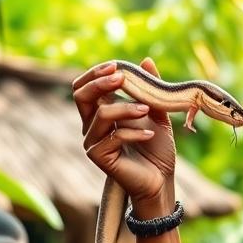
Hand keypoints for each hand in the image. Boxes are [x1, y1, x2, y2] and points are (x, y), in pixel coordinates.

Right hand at [72, 57, 176, 203]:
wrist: (162, 181)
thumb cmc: (157, 150)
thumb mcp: (158, 114)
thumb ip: (150, 89)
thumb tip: (146, 60)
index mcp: (100, 113)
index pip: (85, 86)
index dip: (96, 73)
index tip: (117, 66)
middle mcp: (91, 126)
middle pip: (80, 95)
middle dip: (99, 82)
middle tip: (121, 78)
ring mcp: (93, 142)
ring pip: (101, 115)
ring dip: (126, 109)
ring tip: (147, 110)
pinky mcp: (99, 157)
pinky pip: (114, 137)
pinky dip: (134, 133)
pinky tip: (150, 134)